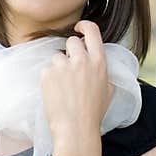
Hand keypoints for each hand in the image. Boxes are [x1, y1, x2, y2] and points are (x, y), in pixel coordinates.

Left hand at [40, 19, 114, 144]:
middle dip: (70, 52)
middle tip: (70, 68)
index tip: (78, 28)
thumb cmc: (93, 113)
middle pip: (71, 42)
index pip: (92, 31)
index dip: (84, 26)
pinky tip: (55, 93)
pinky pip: (47, 69)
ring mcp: (63, 66)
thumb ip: (103, 71)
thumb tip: (97, 62)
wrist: (75, 129)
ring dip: (59, 67)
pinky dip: (49, 79)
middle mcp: (81, 60)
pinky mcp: (47, 74)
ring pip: (57, 57)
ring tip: (63, 88)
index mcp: (99, 62)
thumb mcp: (108, 89)